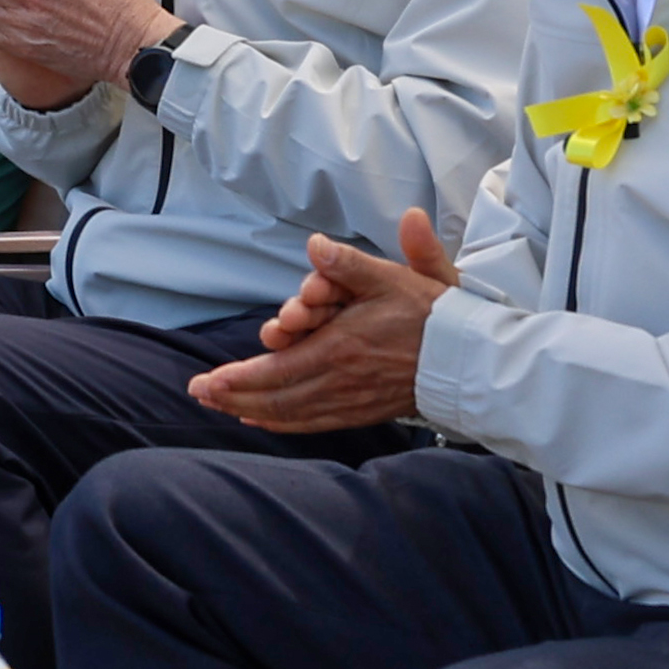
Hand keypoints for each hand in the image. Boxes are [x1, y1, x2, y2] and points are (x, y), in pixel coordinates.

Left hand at [191, 209, 455, 431]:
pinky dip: (284, 424)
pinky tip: (262, 419)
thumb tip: (316, 244)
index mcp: (340, 348)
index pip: (275, 371)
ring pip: (292, 413)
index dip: (237, 379)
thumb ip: (350, 262)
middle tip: (200, 395)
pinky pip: (315, 423)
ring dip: (252, 410)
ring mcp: (352, 401)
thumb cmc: (430, 313)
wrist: (469, 358)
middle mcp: (340, 381)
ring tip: (221, 407)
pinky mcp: (364, 412)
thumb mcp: (392, 277)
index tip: (205, 381)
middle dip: (233, 396)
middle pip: (275, 397)